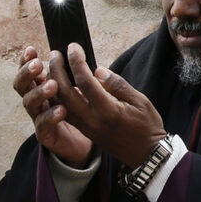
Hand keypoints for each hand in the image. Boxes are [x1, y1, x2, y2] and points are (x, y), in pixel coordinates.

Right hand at [14, 46, 92, 167]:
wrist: (81, 143)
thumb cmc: (78, 111)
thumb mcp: (76, 89)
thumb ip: (72, 75)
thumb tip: (76, 55)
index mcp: (40, 88)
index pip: (28, 73)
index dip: (26, 61)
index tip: (31, 49)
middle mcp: (36, 102)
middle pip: (21, 86)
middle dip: (27, 73)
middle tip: (37, 64)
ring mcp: (38, 118)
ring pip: (30, 103)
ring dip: (39, 92)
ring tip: (53, 84)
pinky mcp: (45, 135)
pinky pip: (43, 125)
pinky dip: (50, 116)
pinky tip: (61, 109)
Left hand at [46, 43, 167, 167]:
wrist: (146, 154)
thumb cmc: (147, 126)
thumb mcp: (140, 101)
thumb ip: (118, 85)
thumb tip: (97, 70)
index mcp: (109, 111)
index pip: (86, 82)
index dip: (77, 62)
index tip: (73, 47)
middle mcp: (93, 120)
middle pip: (65, 92)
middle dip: (57, 70)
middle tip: (56, 53)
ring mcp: (86, 127)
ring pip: (60, 104)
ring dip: (53, 83)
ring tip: (53, 66)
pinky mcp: (84, 131)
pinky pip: (65, 112)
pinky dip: (58, 97)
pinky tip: (59, 84)